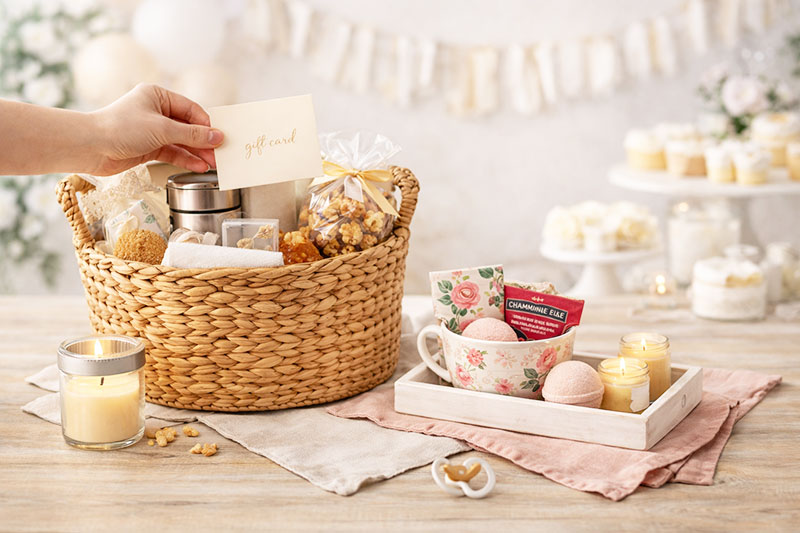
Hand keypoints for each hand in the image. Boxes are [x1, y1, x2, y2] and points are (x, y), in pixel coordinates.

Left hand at [89, 84, 223, 175]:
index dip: (207, 125)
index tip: (220, 138)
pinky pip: (172, 152)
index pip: (191, 109)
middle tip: (219, 154)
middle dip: (203, 142)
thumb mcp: (162, 129)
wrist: (91, 147)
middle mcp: (155, 111)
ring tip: (212, 164)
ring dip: (196, 153)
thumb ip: (192, 135)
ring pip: (181, 142)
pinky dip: (185, 159)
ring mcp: (152, 130)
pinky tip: (197, 166)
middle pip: (187, 127)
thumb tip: (217, 136)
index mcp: (158, 96)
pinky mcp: (148, 147)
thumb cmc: (120, 128)